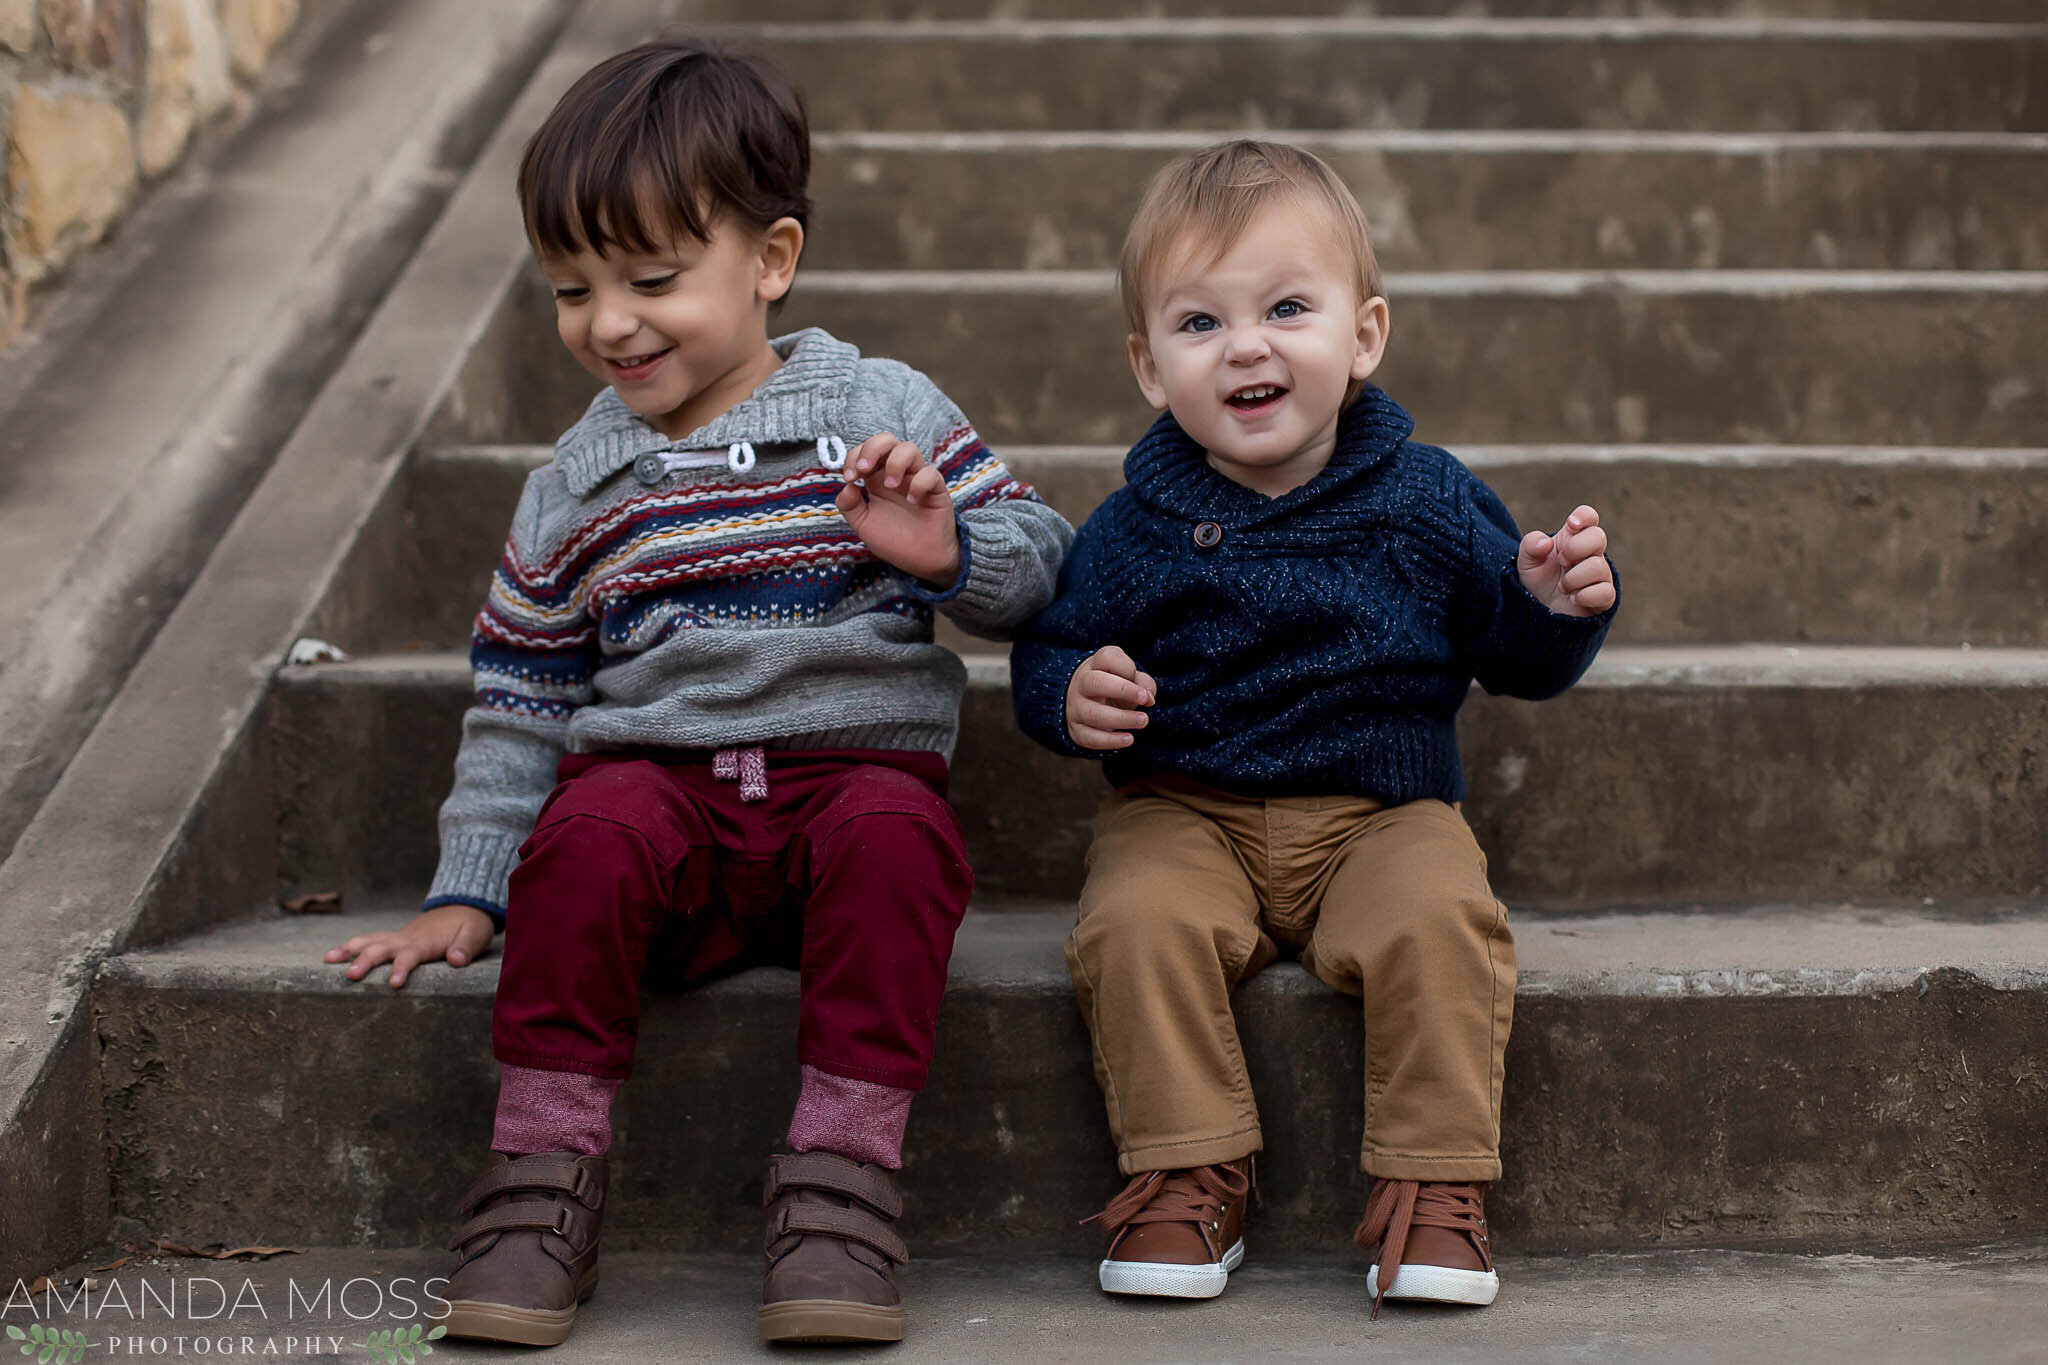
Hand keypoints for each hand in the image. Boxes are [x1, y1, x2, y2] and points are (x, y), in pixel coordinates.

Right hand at [322, 904, 493, 988]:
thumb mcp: (475, 935)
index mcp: (426, 942)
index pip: (410, 956)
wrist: (463, 906)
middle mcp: (406, 939)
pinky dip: (351, 946)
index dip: (401, 969)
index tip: (393, 984)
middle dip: (366, 962)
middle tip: (351, 976)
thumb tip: (456, 960)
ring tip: (327, 960)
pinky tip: (331, 955)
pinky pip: (369, 941)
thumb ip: (466, 947)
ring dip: (348, 950)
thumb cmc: (470, 925)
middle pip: (382, 949)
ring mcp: (398, 937)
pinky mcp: (394, 939)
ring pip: (369, 942)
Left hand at [835, 432, 960, 587]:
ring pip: (910, 449)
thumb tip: (846, 486)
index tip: (850, 478)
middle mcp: (897, 474)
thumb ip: (849, 506)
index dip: (854, 457)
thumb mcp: (863, 525)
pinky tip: (912, 502)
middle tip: (864, 470)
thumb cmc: (894, 541)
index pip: (864, 451)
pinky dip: (919, 484)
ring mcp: (917, 479)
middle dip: (872, 448)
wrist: (920, 562)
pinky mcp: (936, 490)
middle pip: (887, 440)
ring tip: (890, 486)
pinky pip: (931, 474)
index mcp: (877, 479)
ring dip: (895, 463)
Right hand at [1066, 645, 1157, 750]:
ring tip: (1143, 721)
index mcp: (1095, 665)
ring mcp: (1076, 708)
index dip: (1127, 668)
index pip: (1108, 658)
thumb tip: (1149, 699)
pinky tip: (1128, 739)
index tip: (1141, 683)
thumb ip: (1143, 683)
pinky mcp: (1076, 730)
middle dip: (1123, 690)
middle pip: (1095, 682)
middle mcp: (1082, 684)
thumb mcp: (1129, 678)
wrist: (1084, 701)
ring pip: (1093, 713)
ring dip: (1121, 719)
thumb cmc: (1114, 686)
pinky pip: (1090, 737)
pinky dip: (1110, 740)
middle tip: (1145, 700)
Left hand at [1517, 504, 1615, 617]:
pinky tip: (1574, 598)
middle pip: (1598, 536)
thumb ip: (1530, 545)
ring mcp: (1600, 575)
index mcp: (1572, 539)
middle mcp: (1590, 553)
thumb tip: (1547, 543)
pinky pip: (1605, 592)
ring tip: (1563, 587)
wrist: (1541, 614)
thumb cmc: (1538, 582)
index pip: (1589, 517)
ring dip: (1573, 578)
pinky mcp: (1604, 597)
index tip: (1571, 525)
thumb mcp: (1526, 562)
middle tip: (1562, 561)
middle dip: (1576, 548)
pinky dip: (1585, 595)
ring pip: (1598, 566)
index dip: (1584, 516)